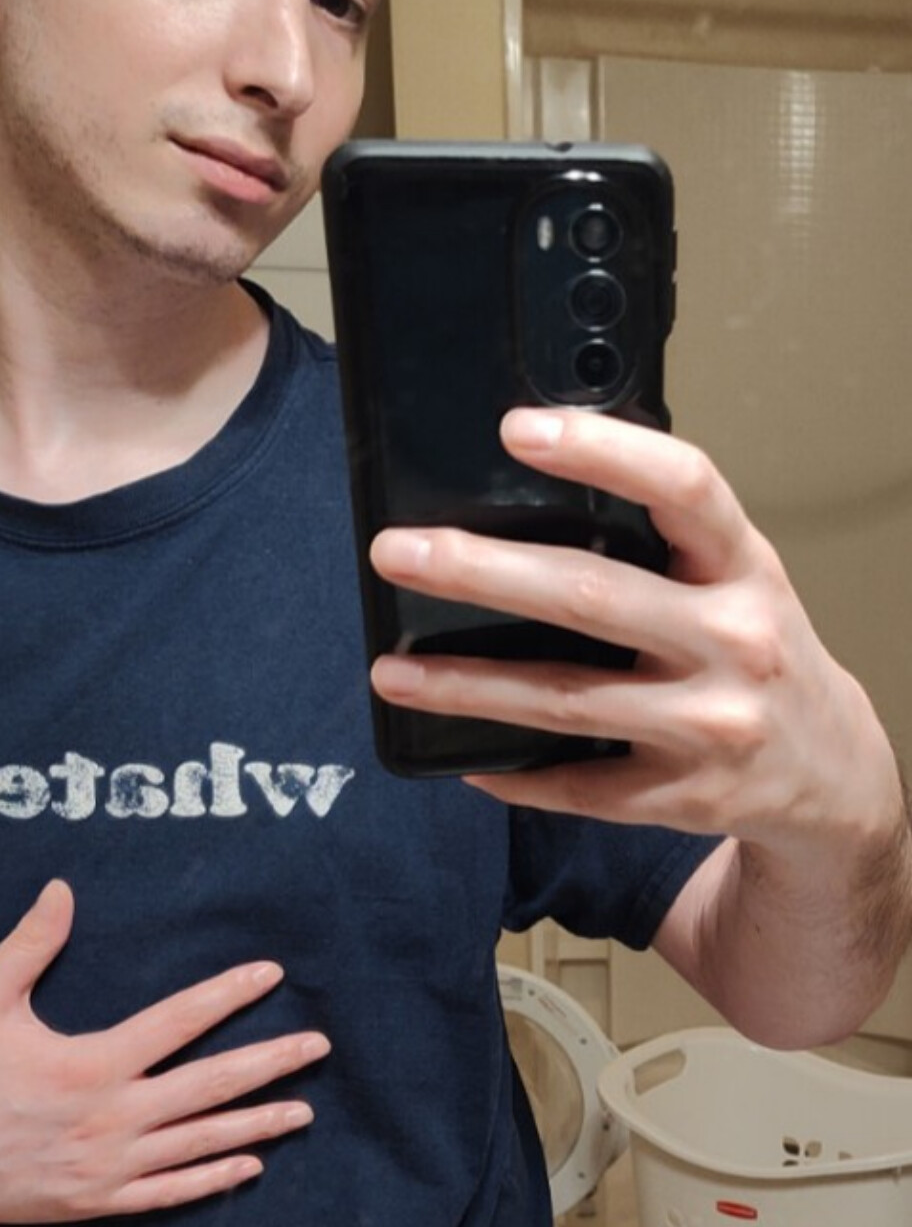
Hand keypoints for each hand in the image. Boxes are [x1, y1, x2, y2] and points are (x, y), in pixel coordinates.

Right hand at [0, 880, 328, 1222]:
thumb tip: (63, 887)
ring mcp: (104, 1168)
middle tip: (319, 1046)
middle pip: (209, 1087)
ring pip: (198, 1145)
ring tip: (304, 1110)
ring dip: (256, 1125)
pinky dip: (210, 1180)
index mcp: (91, 1063)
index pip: (179, 1021)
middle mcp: (110, 1119)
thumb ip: (31, 942)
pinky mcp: (90, 1202)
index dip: (229, 993)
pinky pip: (165, 1194)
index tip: (271, 973)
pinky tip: (248, 1167)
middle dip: (270, 1064)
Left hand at [368, 405, 911, 1041]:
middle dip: (482, 572)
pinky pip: (577, 787)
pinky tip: (455, 751)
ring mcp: (710, 726)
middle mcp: (735, 641)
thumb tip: (534, 483)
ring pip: (565, 701)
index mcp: (745, 565)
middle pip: (591, 595)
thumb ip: (664, 537)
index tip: (518, 428)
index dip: (602, 450)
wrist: (837, 774)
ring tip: (389, 671)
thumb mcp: (738, 577)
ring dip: (467, 686)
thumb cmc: (762, 648)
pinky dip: (510, 770)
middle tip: (398, 552)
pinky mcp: (683, 798)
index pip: (683, 487)